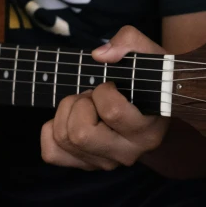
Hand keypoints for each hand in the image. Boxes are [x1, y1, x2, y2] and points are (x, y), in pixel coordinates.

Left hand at [40, 26, 169, 170]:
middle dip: (79, 104)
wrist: (154, 102)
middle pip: (80, 134)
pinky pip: (51, 154)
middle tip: (93, 96)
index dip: (103, 91)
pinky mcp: (87, 164)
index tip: (112, 85)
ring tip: (87, 105)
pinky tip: (70, 119)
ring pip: (64, 139)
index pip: (111, 112)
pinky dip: (51, 131)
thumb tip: (99, 55)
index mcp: (147, 131)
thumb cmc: (149, 78)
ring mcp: (106, 163)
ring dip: (67, 112)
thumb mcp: (148, 54)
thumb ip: (129, 42)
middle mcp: (128, 153)